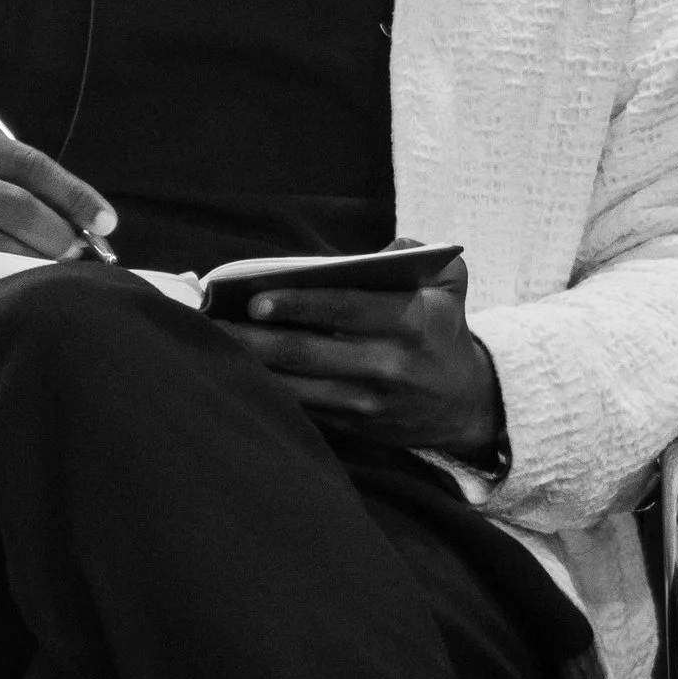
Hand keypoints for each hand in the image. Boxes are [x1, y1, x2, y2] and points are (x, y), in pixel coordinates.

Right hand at [0, 121, 116, 330]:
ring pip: (3, 243)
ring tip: (48, 277)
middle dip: (59, 237)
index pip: (30, 163)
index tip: (107, 224)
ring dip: (37, 266)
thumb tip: (93, 226)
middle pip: (21, 204)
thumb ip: (24, 193)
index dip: (75, 195)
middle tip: (75, 258)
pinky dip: (7, 282)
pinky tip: (12, 288)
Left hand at [235, 255, 504, 457]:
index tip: (254, 299)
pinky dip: (266, 392)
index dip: (298, 304)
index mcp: (410, 324)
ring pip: (297, 387)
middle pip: (307, 352)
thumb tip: (381, 251)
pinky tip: (234, 372)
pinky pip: (301, 409)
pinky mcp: (352, 426)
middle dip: (255, 339)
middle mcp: (387, 367)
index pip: (345, 310)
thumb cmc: (443, 328)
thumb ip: (420, 253)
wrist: (466, 404)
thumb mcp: (450, 281)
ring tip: (212, 344)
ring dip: (251, 367)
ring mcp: (367, 403)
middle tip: (213, 322)